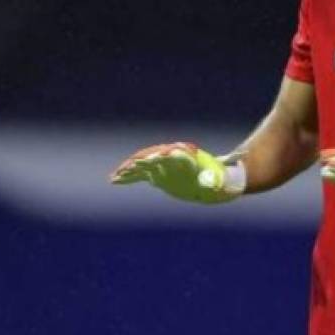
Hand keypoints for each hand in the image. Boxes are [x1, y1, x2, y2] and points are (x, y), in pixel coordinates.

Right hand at [110, 142, 245, 203]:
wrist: (214, 179)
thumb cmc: (219, 179)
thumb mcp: (219, 180)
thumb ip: (214, 179)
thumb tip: (213, 180)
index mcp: (187, 156)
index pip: (173, 153)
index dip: (163, 155)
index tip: (153, 158)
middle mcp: (173, 158)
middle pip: (154, 155)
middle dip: (142, 160)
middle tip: (130, 167)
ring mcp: (163, 166)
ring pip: (143, 164)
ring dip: (129, 169)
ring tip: (115, 176)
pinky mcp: (158, 174)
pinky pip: (140, 174)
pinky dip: (128, 177)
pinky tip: (115, 181)